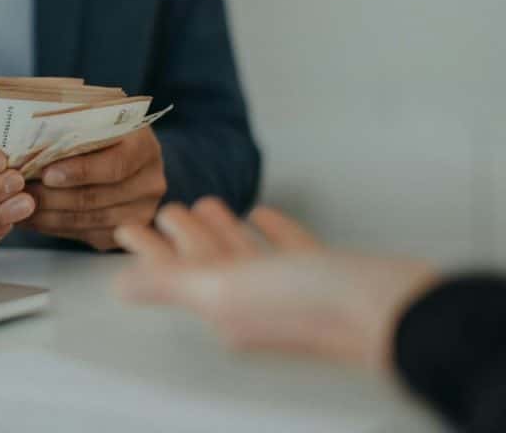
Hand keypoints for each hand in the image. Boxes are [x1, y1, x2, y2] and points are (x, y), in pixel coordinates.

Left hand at [23, 127, 165, 250]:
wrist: (116, 152)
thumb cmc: (96, 128)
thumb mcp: (90, 113)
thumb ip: (69, 119)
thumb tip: (29, 129)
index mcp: (144, 146)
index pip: (115, 164)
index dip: (80, 171)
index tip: (46, 174)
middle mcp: (150, 182)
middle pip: (97, 197)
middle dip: (52, 197)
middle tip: (19, 192)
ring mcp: (140, 212)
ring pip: (87, 220)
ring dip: (48, 215)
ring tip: (18, 205)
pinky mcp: (124, 232)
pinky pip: (85, 235)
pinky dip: (53, 228)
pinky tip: (31, 217)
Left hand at [114, 198, 437, 370]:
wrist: (397, 312)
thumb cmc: (311, 304)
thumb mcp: (224, 291)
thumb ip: (171, 285)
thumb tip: (121, 288)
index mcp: (224, 308)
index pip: (174, 275)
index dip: (148, 250)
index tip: (126, 226)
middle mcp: (255, 304)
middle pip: (207, 264)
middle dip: (182, 236)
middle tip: (162, 208)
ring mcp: (292, 291)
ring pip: (247, 257)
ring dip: (223, 231)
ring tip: (206, 204)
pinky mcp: (327, 277)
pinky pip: (290, 252)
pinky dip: (273, 232)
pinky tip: (265, 215)